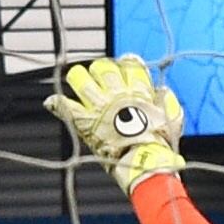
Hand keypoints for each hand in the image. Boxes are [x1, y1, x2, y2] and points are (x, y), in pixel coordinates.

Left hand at [46, 55, 185, 191]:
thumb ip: (166, 101)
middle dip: (99, 70)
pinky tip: (52, 102)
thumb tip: (161, 90)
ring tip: (77, 82)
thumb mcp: (171, 119)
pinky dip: (56, 103)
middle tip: (98, 78)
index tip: (122, 65)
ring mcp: (98, 106)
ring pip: (79, 79)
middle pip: (101, 67)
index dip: (125, 62)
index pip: (129, 64)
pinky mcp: (84, 121)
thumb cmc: (158, 144)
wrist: (144, 161)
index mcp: (138, 91)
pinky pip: (65, 106)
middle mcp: (116, 93)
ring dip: (77, 79)